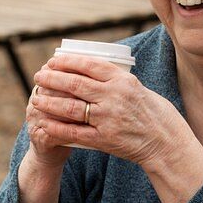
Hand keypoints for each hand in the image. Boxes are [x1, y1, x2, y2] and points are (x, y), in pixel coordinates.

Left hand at [32, 54, 179, 165]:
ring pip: (70, 108)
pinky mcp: (104, 139)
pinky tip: (43, 123)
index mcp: (123, 80)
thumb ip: (114, 80)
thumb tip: (87, 69)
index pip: (89, 65)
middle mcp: (114, 97)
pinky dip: (56, 127)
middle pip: (75, 84)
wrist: (165, 141)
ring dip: (49, 102)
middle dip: (52, 79)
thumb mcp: (136, 87)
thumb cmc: (152, 112)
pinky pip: (74, 132)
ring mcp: (108, 119)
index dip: (67, 62)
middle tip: (38, 76)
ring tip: (36, 98)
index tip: (52, 61)